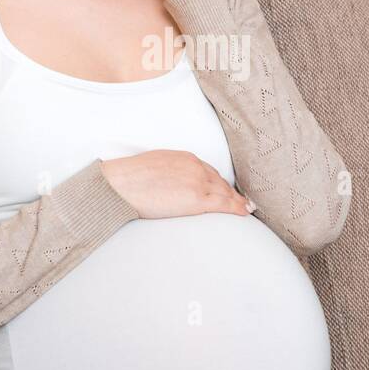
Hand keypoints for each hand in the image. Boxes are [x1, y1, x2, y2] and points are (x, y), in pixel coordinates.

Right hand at [101, 150, 252, 218]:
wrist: (122, 184)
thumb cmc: (129, 179)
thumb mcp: (154, 167)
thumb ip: (169, 174)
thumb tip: (169, 186)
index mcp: (184, 158)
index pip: (208, 171)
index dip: (219, 182)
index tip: (225, 188)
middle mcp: (195, 166)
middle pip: (219, 181)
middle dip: (230, 191)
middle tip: (241, 200)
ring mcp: (198, 181)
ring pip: (225, 192)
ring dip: (237, 200)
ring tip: (246, 207)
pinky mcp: (197, 198)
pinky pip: (223, 204)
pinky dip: (237, 207)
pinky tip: (244, 211)